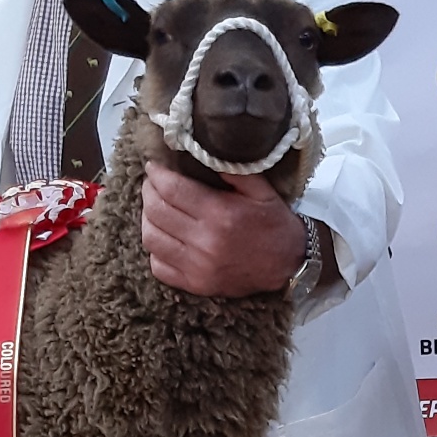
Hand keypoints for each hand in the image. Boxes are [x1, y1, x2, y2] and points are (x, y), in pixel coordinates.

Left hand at [141, 160, 308, 295]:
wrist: (289, 263)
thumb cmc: (274, 223)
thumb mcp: (260, 189)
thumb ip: (232, 169)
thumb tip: (202, 152)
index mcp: (220, 214)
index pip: (172, 189)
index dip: (156, 175)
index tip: (153, 167)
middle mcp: (205, 241)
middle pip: (157, 211)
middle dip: (148, 192)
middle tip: (152, 184)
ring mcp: (198, 266)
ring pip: (151, 239)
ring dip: (147, 219)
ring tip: (153, 208)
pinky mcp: (196, 284)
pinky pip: (158, 267)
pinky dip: (154, 250)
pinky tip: (162, 237)